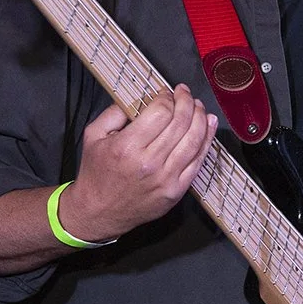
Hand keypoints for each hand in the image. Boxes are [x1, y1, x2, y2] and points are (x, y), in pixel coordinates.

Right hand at [58, 86, 217, 242]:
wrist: (98, 211)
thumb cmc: (96, 174)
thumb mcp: (93, 136)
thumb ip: (115, 112)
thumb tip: (141, 97)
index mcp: (127, 147)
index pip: (160, 113)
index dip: (167, 97)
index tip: (167, 92)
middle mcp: (149, 163)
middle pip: (180, 123)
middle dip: (186, 102)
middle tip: (185, 93)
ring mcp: (165, 179)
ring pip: (194, 140)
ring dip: (201, 118)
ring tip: (198, 106)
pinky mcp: (176, 191)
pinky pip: (198, 162)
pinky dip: (207, 141)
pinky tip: (209, 126)